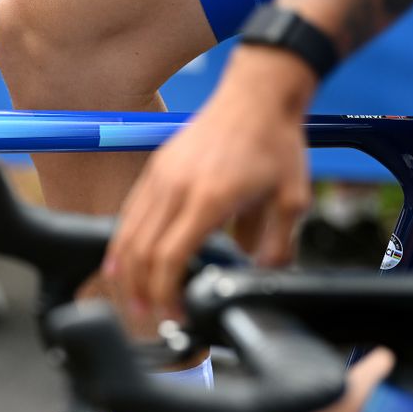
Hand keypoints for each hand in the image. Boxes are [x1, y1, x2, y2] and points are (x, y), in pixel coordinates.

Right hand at [104, 46, 318, 320]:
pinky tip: (120, 265)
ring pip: (127, 234)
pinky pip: (129, 214)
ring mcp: (160, 177)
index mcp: (209, 198)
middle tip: (151, 318)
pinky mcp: (154, 170)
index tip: (176, 313)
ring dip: (125, 273)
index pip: (171, 256)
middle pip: (141, 252)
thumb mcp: (292, 198)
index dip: (167, 292)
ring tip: (132, 301)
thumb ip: (278, 245)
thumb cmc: (275, 142)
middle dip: (141, 292)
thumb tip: (263, 280)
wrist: (257, 94)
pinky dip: (121, 244)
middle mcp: (176, 188)